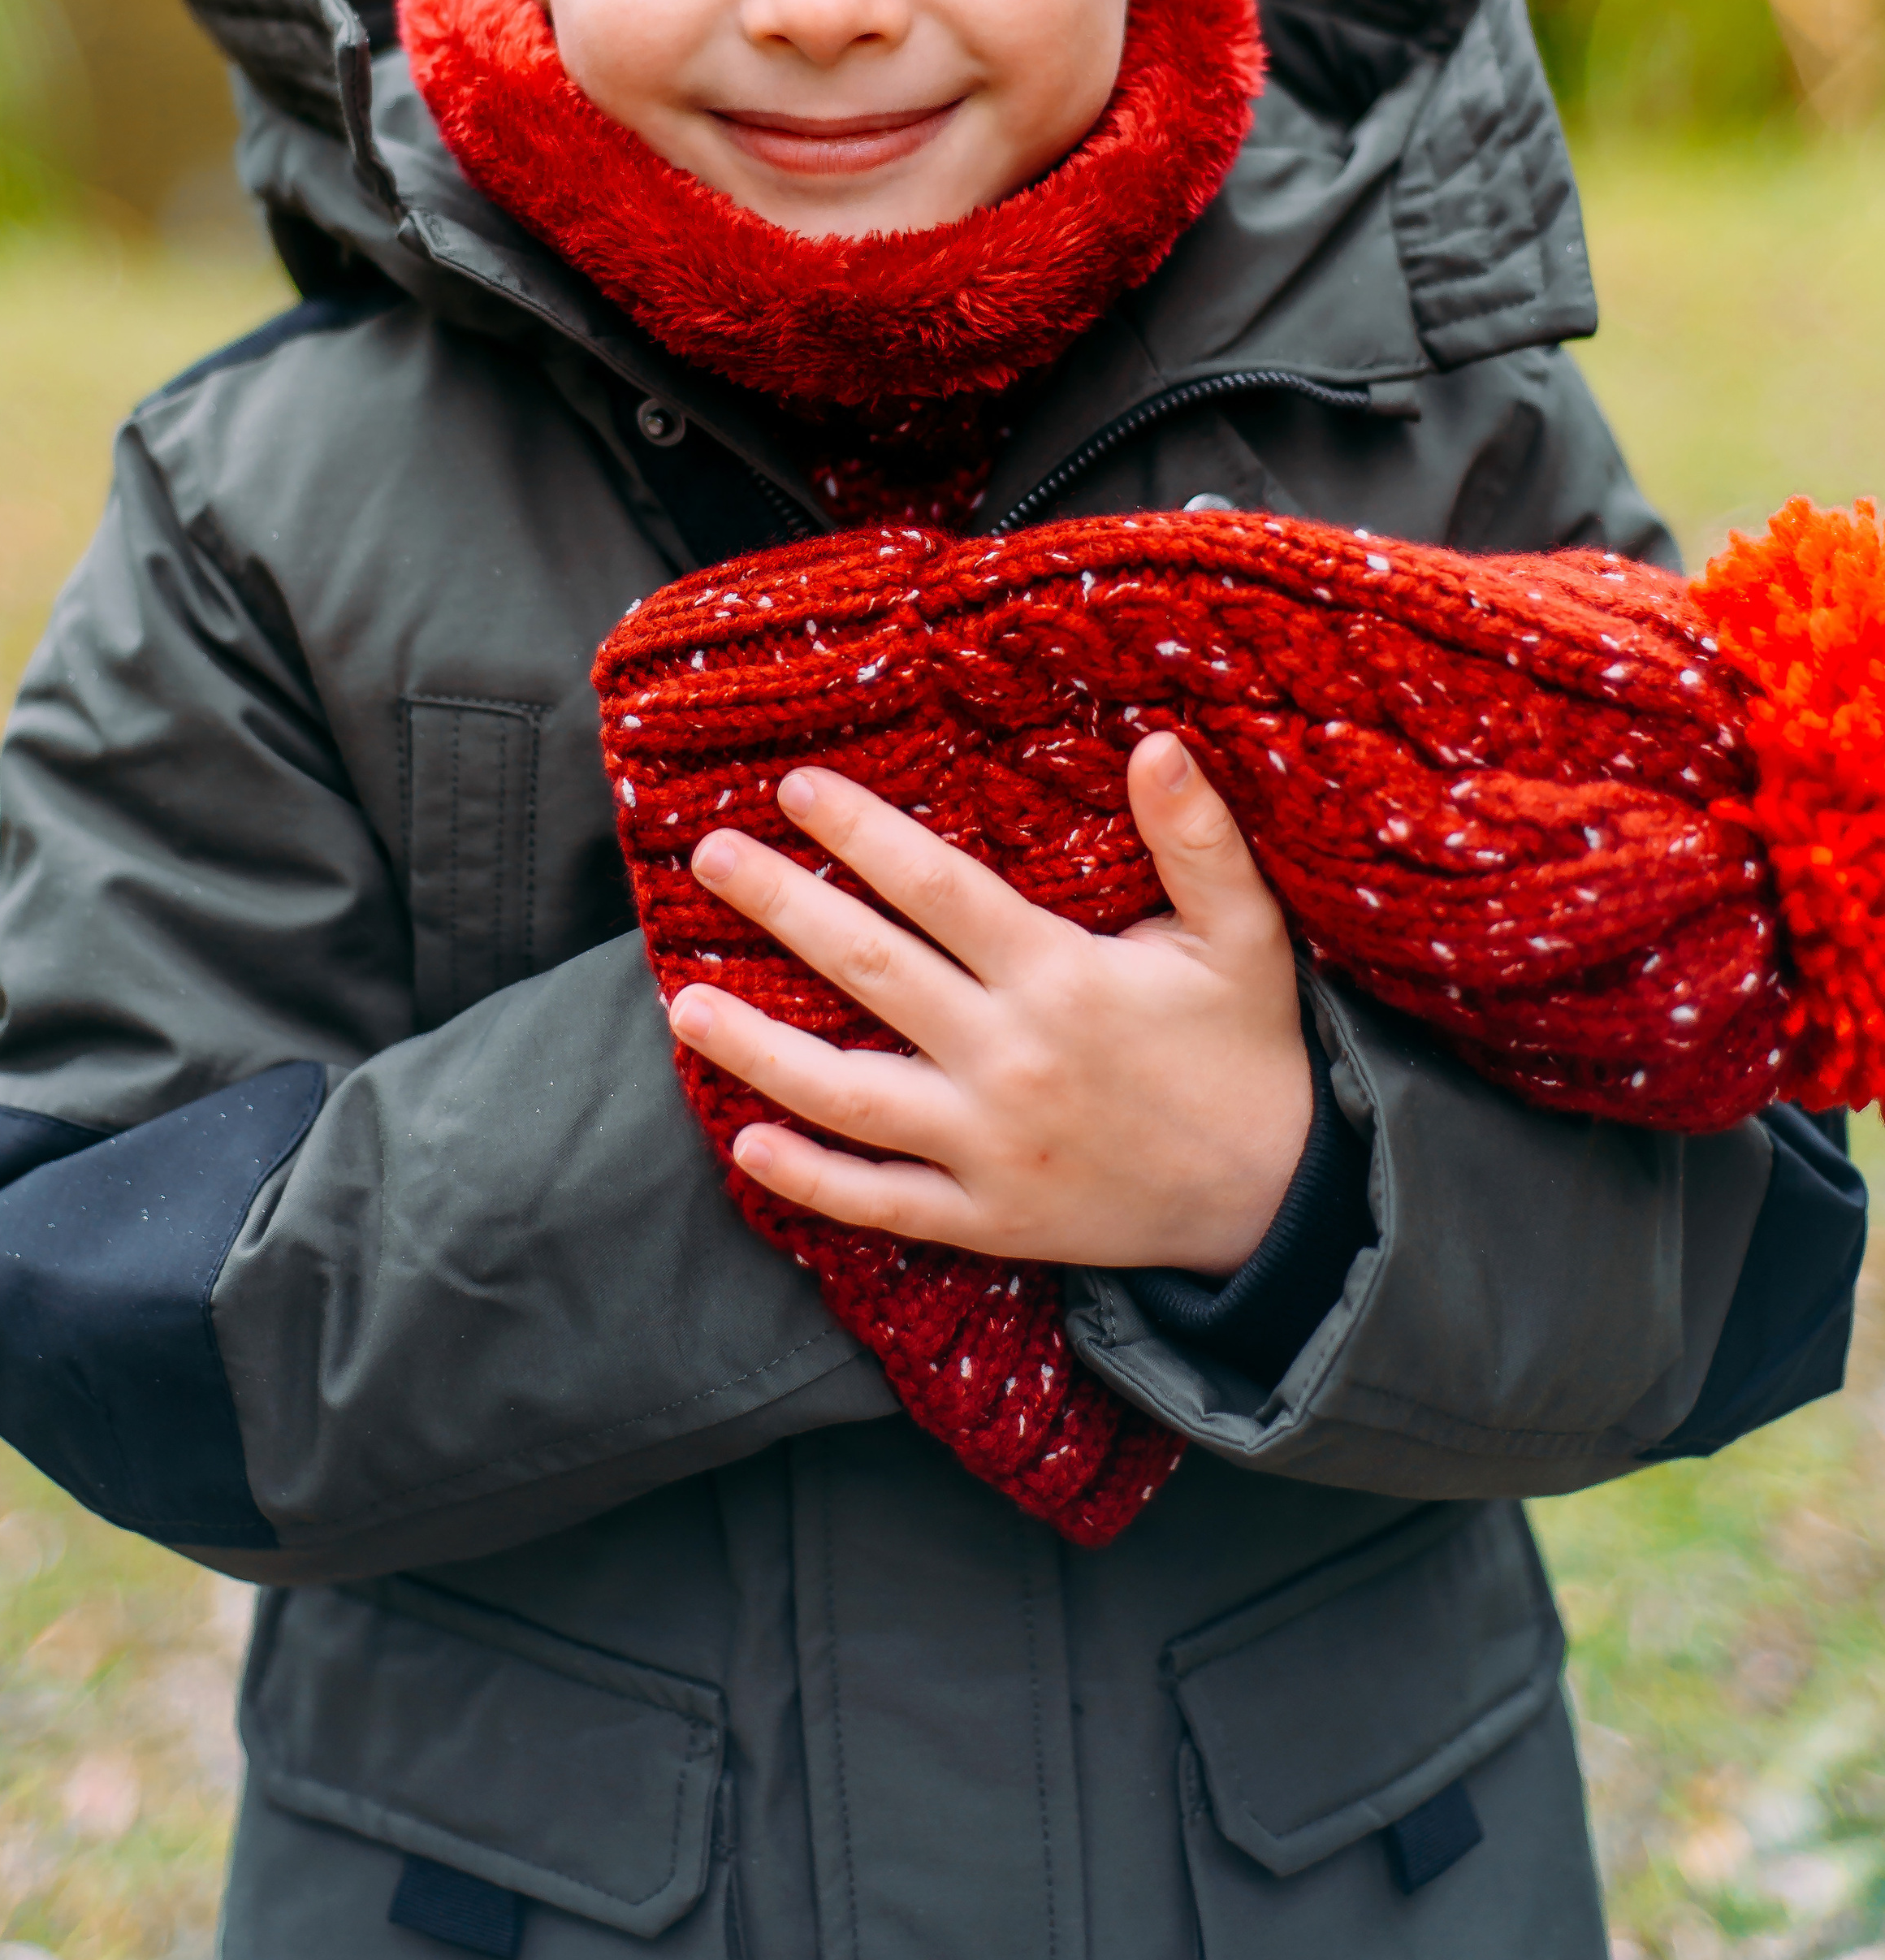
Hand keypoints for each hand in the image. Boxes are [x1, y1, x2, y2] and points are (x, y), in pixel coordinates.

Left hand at [666, 735, 1312, 1274]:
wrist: (1277, 1200)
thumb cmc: (1248, 1050)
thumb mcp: (1244, 935)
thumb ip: (1197, 838)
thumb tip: (1157, 742)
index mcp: (1060, 979)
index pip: (935, 890)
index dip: (861, 835)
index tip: (794, 789)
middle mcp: (1010, 1060)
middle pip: (870, 970)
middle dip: (780, 909)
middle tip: (708, 857)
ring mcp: (989, 1147)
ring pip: (846, 1093)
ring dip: (756, 1050)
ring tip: (682, 1006)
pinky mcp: (984, 1217)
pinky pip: (878, 1200)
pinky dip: (808, 1180)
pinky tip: (744, 1144)